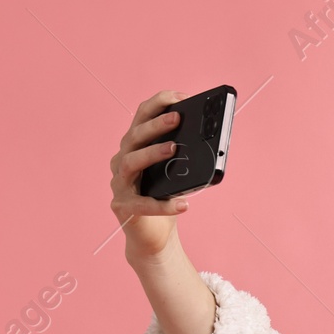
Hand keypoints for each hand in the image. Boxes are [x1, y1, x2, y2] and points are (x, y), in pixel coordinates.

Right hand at [110, 90, 190, 261]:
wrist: (153, 236)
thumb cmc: (165, 197)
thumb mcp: (178, 172)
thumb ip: (187, 156)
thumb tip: (214, 140)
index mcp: (135, 147)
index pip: (141, 117)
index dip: (159, 103)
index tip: (181, 96)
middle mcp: (122, 161)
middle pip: (134, 137)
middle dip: (155, 124)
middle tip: (178, 118)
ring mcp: (119, 184)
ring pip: (130, 163)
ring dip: (152, 153)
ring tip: (174, 149)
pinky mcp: (123, 208)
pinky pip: (142, 204)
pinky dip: (163, 204)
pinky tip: (184, 205)